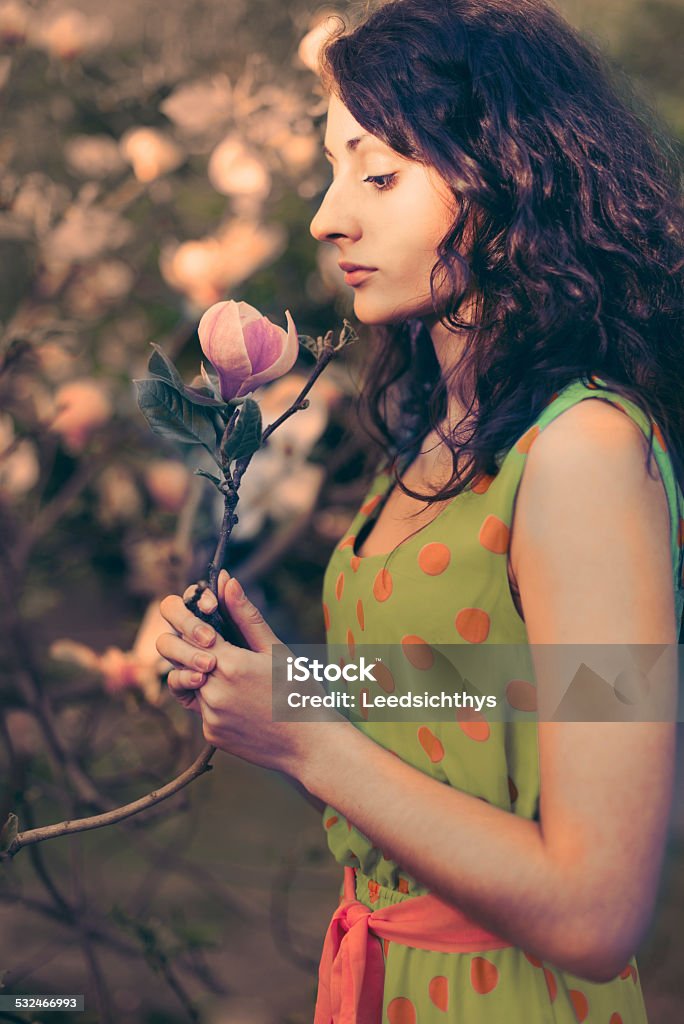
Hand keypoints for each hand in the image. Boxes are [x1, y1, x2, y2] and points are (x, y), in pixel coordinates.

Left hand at [155, 569, 335, 777]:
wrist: (312, 745)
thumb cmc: (300, 691)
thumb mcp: (276, 650)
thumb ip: (245, 616)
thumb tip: (226, 581)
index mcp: (230, 663)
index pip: (190, 629)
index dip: (190, 619)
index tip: (197, 618)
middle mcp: (214, 691)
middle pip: (174, 657)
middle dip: (182, 645)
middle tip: (207, 645)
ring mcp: (210, 716)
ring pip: (187, 683)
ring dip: (199, 674)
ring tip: (229, 675)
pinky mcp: (212, 734)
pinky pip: (200, 710)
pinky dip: (214, 701)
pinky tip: (243, 703)